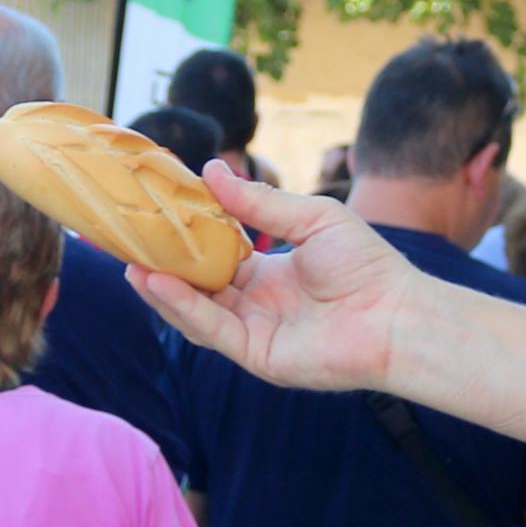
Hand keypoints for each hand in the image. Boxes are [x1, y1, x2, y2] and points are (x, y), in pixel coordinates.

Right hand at [124, 165, 415, 394]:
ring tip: (131, 262)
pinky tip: (161, 282)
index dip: (186, 237)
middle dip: (162, 265)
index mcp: (268, 274)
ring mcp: (254, 332)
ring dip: (162, 288)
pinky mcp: (256, 356)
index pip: (215, 255)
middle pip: (197, 284)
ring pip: (195, 310)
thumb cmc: (367, 265)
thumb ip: (259, 202)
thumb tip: (212, 170)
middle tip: (127, 241)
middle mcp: (256, 305)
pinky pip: (211, 329)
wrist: (398, 314)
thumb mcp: (309, 218)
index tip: (156, 212)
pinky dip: (184, 306)